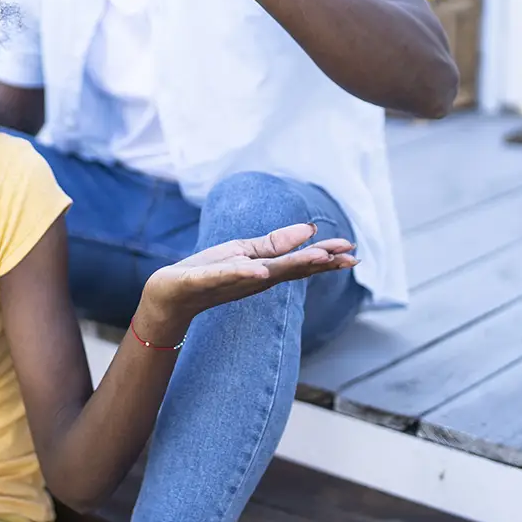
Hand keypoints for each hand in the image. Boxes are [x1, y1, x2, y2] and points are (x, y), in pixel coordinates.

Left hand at [135, 224, 355, 343]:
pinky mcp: (206, 280)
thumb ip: (276, 244)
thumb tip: (309, 229)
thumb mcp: (244, 251)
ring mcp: (232, 280)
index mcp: (264, 270)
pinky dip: (243, 272)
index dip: (325, 256)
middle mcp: (253, 278)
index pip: (299, 263)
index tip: (351, 251)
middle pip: (292, 270)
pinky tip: (260, 270)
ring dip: (293, 265)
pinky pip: (227, 275)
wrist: (170, 293)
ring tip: (320, 258)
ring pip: (268, 273)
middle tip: (350, 258)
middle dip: (320, 263)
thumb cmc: (207, 272)